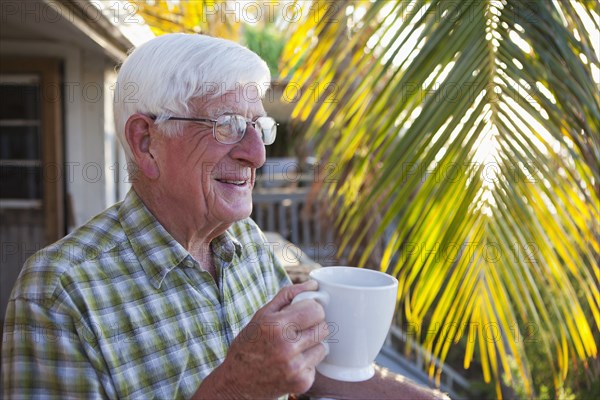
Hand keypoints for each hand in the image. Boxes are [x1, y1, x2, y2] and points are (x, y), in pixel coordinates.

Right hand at [194, 280, 328, 398]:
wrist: (237, 382)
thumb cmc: (249, 344)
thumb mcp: (262, 314)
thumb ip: (288, 295)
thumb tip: (313, 285)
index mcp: (276, 325)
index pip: (316, 310)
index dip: (312, 309)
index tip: (305, 312)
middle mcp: (286, 347)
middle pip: (324, 327)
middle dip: (314, 326)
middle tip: (298, 330)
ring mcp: (295, 367)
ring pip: (323, 346)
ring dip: (312, 345)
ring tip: (293, 348)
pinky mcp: (301, 383)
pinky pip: (317, 365)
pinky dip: (308, 363)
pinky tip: (291, 363)